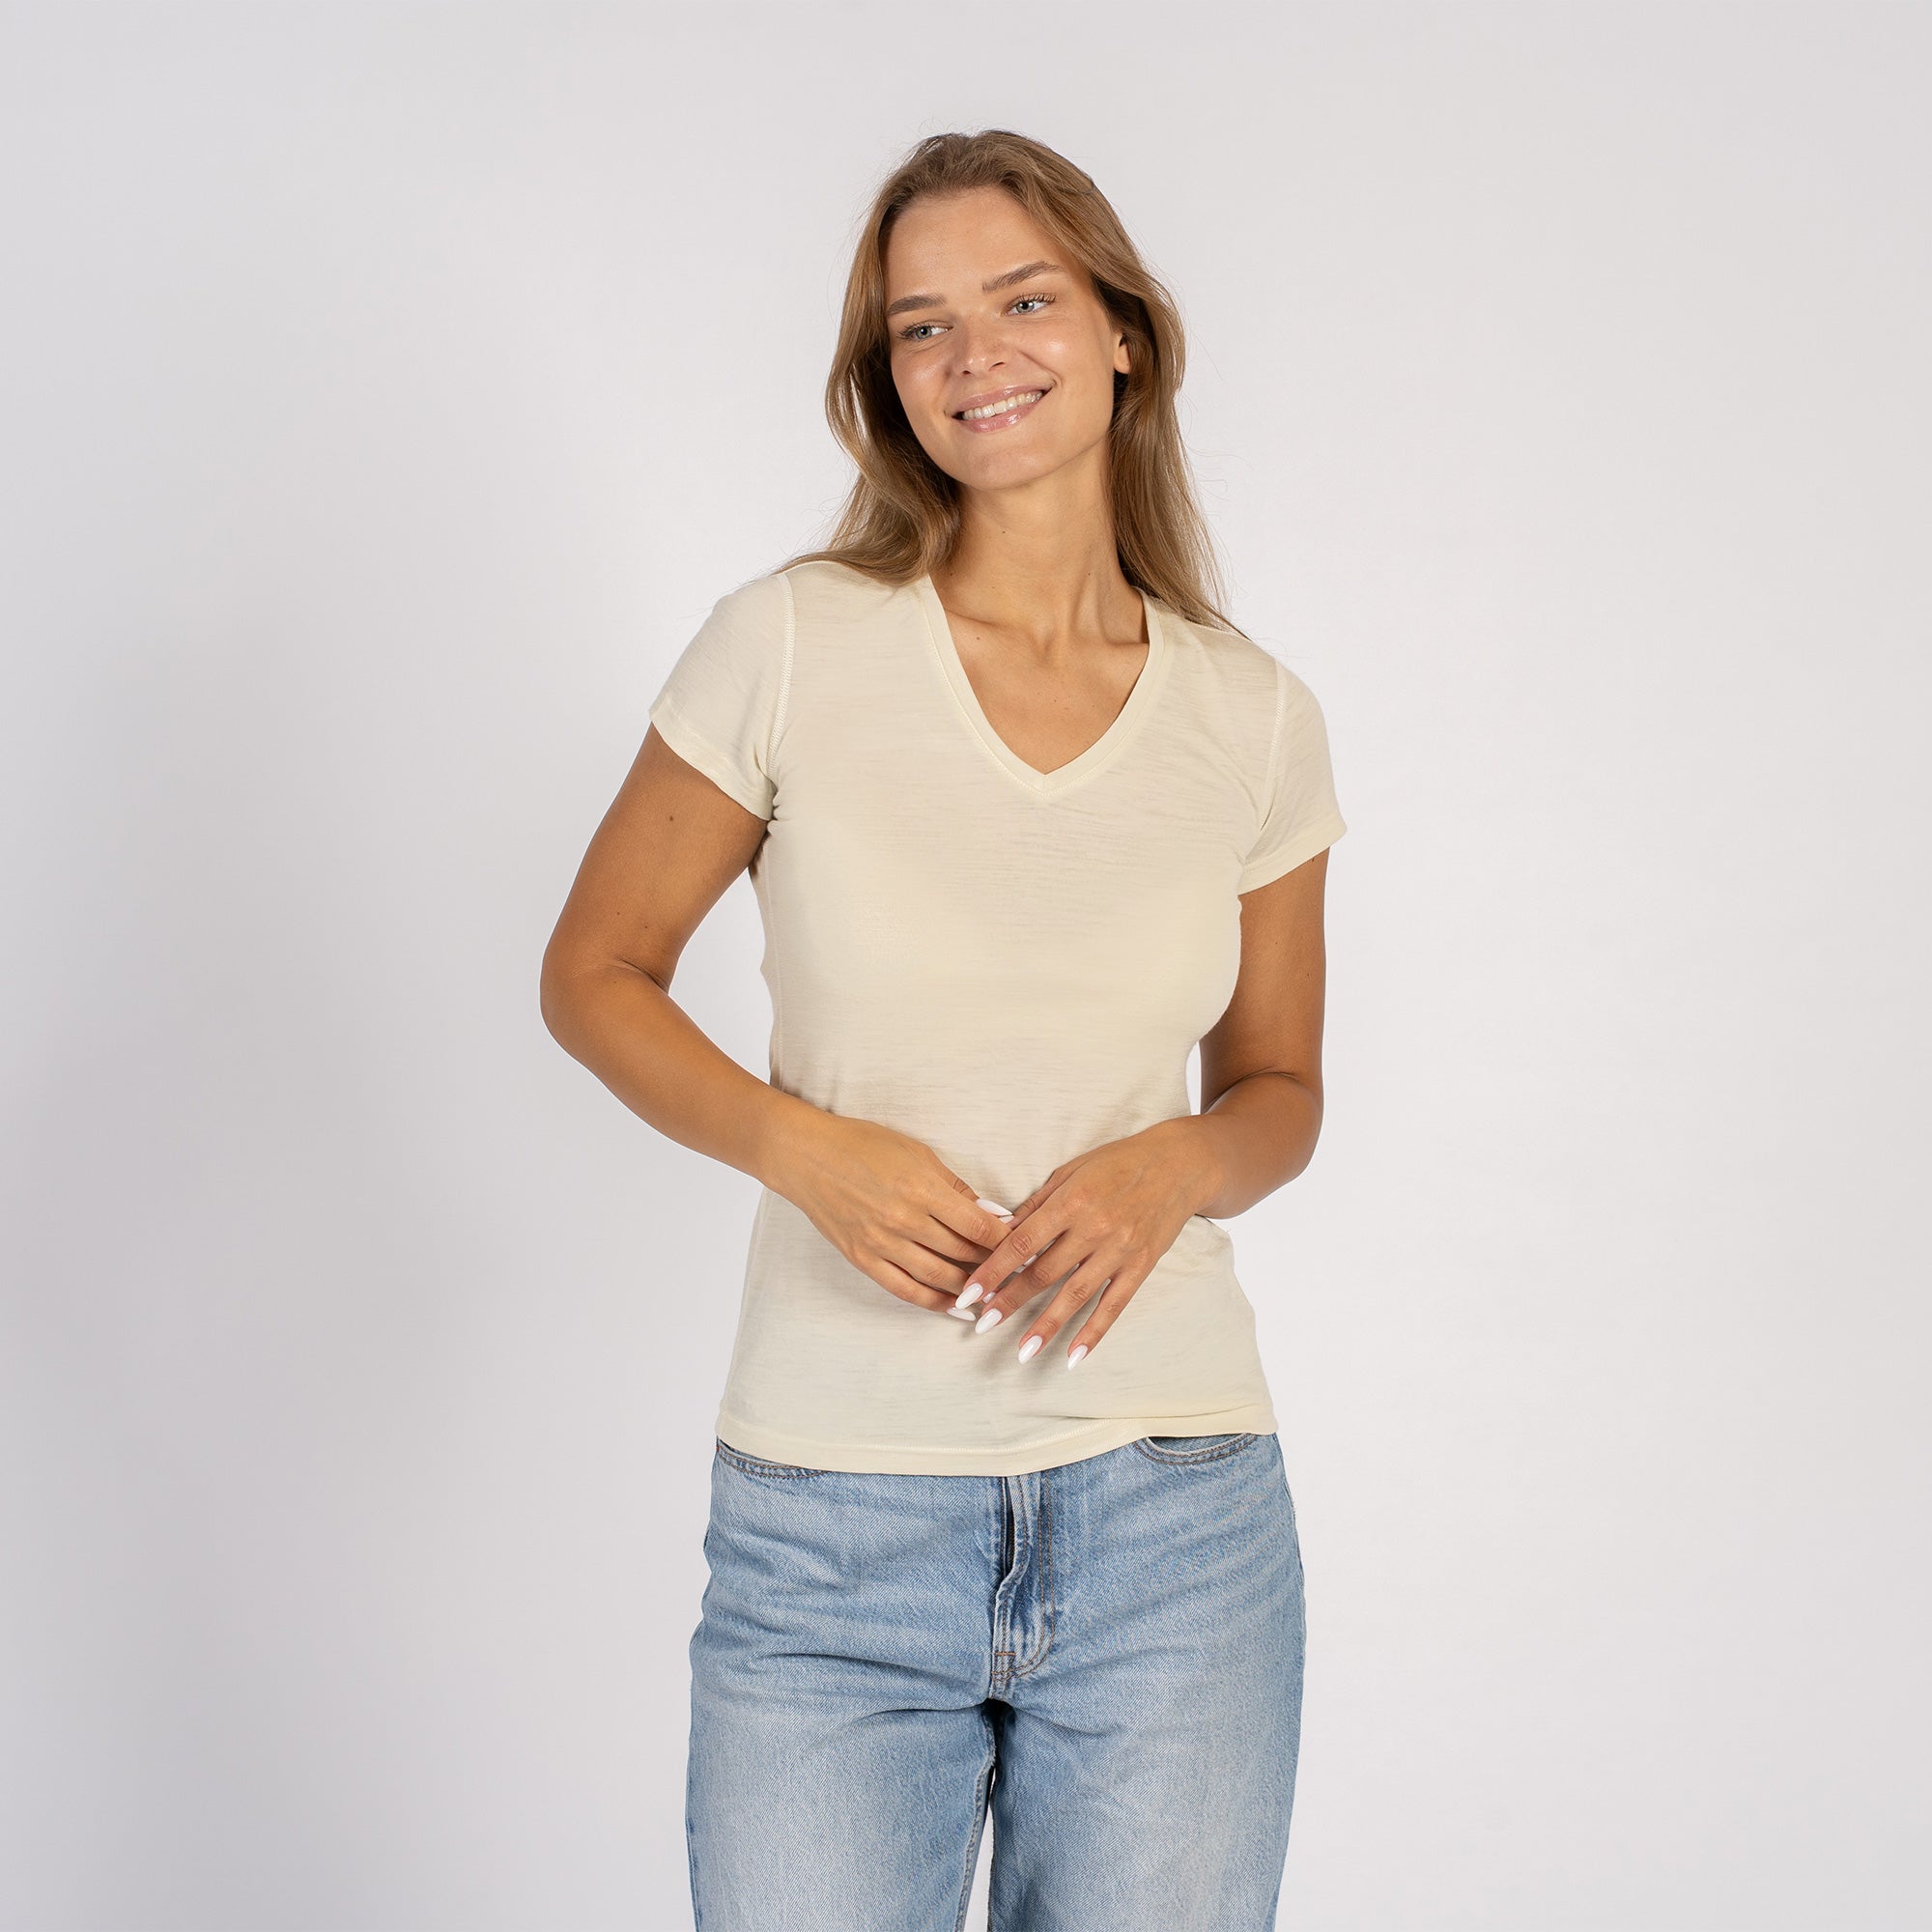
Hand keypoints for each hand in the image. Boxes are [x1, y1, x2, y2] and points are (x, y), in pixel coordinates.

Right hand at [768, 1109, 1013, 1314]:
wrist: (807, 1156)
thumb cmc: (863, 1145)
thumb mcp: (917, 1153)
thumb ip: (957, 1188)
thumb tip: (994, 1215)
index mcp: (922, 1188)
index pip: (979, 1227)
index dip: (1008, 1243)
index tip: (1029, 1248)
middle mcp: (903, 1220)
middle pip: (963, 1255)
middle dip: (996, 1267)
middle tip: (1021, 1275)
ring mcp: (881, 1243)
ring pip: (939, 1278)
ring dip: (971, 1289)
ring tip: (996, 1293)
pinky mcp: (863, 1259)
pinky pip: (906, 1290)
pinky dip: (935, 1303)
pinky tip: (957, 1307)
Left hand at [952, 1118, 1221, 1364]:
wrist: (1178, 1165)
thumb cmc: (1118, 1162)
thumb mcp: (1071, 1171)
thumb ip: (1036, 1204)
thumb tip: (999, 1230)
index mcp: (1071, 1200)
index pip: (1021, 1243)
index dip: (993, 1270)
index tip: (969, 1294)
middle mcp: (1094, 1227)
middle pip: (1043, 1272)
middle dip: (1010, 1301)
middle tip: (981, 1325)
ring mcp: (1119, 1250)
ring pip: (1076, 1295)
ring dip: (1046, 1325)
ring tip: (1022, 1352)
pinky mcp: (1141, 1265)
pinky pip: (1113, 1305)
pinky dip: (1093, 1332)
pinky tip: (1073, 1356)